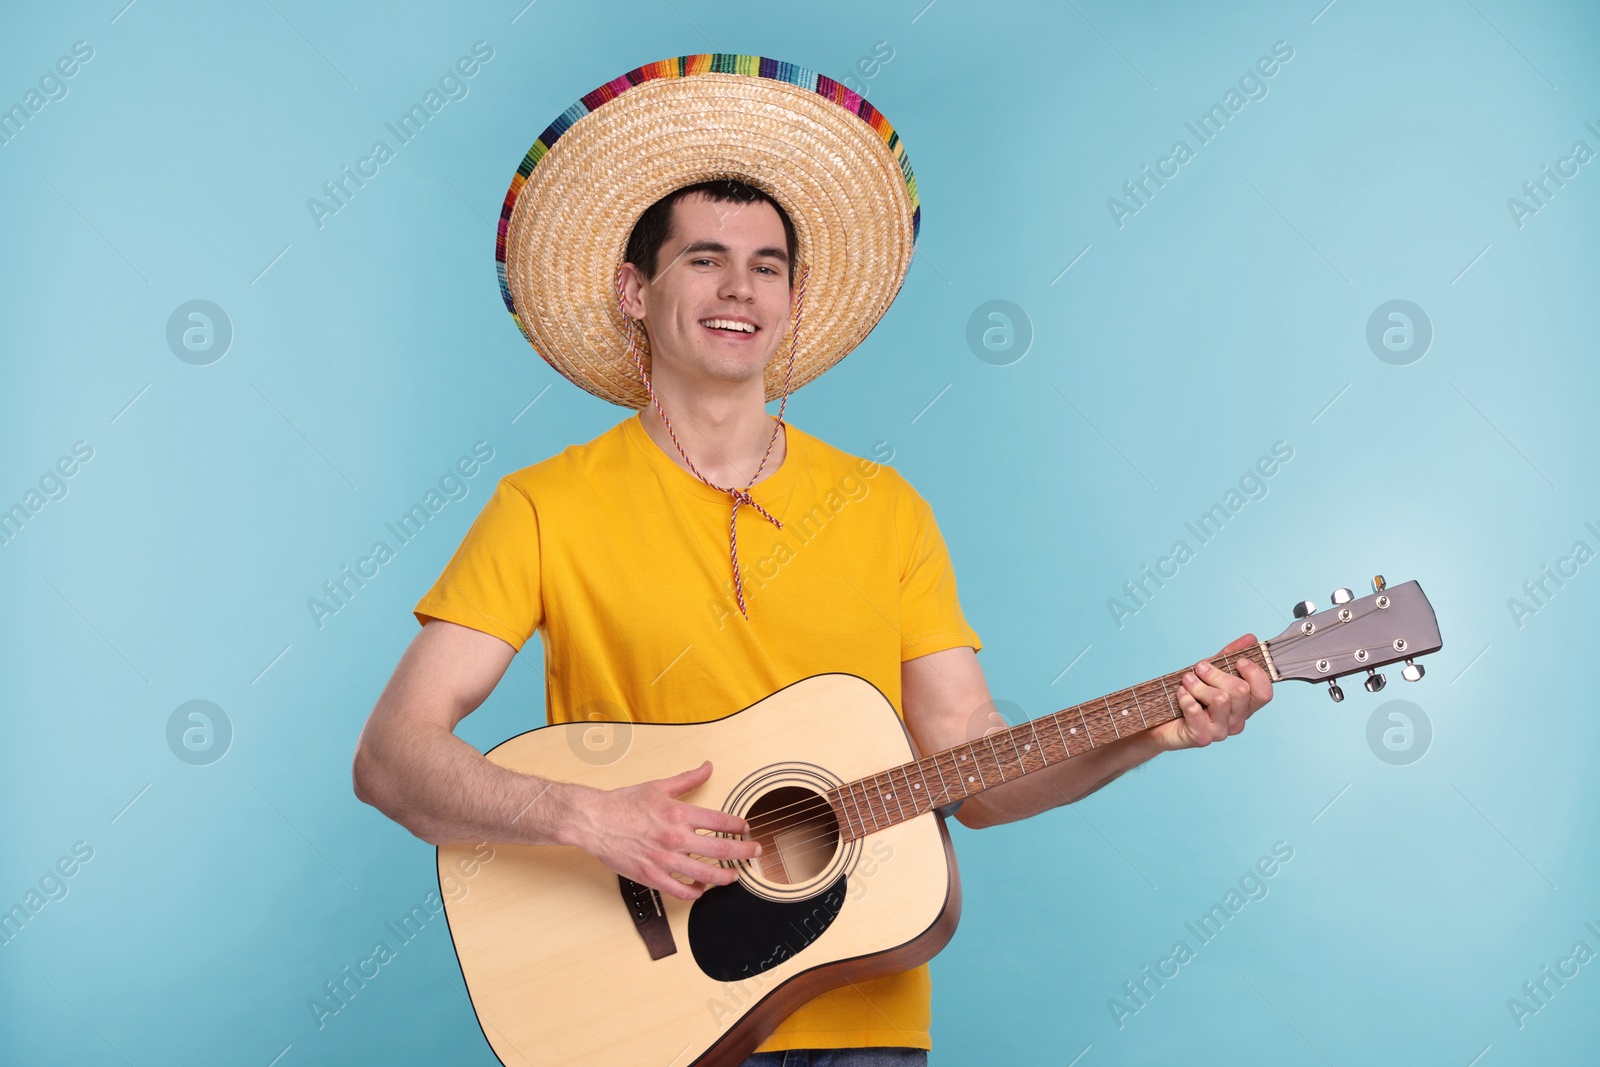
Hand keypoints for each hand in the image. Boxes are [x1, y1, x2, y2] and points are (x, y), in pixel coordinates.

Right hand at [566, 761, 759, 900]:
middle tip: (754, 852)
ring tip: (733, 876)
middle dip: (744, 853)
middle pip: (721, 851)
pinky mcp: (651, 876)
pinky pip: (681, 891)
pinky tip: (700, 889)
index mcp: (679, 814)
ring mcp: (664, 860)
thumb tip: (708, 766)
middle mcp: (675, 838)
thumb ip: (687, 779)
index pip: (721, 822)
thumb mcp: (658, 786)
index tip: (746, 829)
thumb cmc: (623, 803)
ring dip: (725, 877)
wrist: (593, 820)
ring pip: (706, 875)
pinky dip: (695, 893)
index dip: (739, 827)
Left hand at [1151, 634, 1273, 751]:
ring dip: (1198, 684)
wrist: (1161, 723)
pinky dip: (1185, 697)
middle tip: (1199, 668)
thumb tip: (1250, 638)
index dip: (1255, 673)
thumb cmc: (1190, 696)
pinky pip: (1196, 710)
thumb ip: (1229, 656)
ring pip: (1220, 699)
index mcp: (1244, 707)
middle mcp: (1236, 721)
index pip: (1264, 693)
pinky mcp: (1202, 738)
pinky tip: (1180, 694)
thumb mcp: (1210, 672)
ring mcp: (1220, 732)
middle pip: (1240, 691)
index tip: (1238, 661)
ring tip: (1186, 681)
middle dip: (1216, 673)